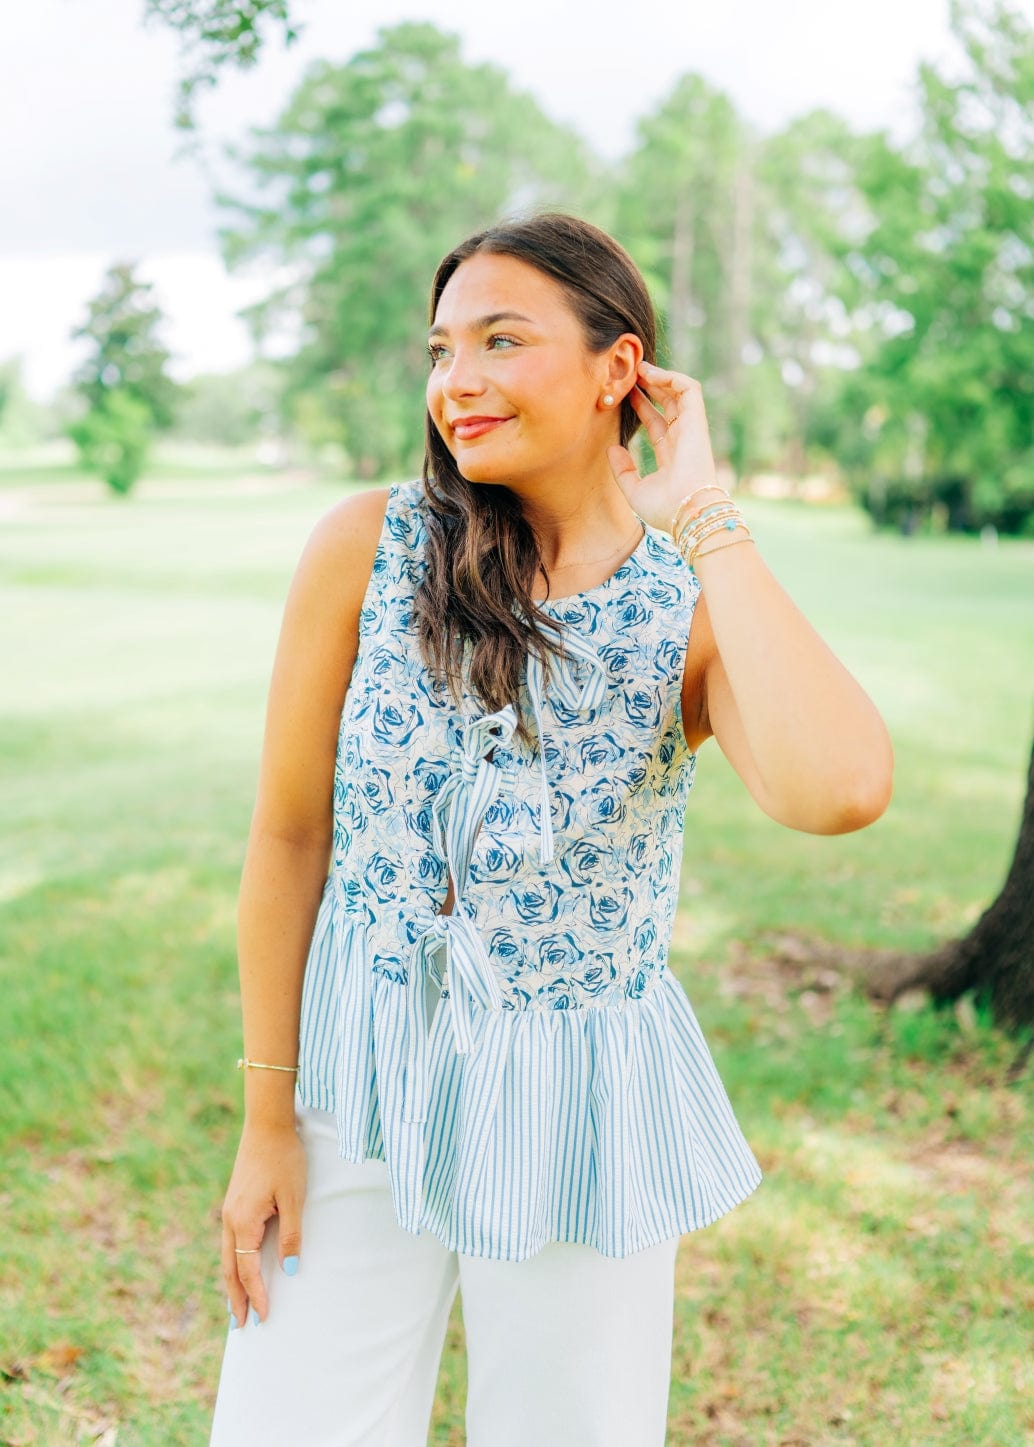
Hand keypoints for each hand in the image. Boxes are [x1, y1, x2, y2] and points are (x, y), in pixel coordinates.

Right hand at [220, 1120, 305, 1328]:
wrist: (267, 1124)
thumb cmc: (285, 1159)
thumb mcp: (294, 1198)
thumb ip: (291, 1236)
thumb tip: (289, 1272)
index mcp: (243, 1221)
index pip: (248, 1270)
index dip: (257, 1295)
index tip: (265, 1318)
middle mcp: (230, 1219)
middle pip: (230, 1269)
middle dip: (236, 1298)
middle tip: (240, 1327)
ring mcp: (229, 1210)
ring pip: (227, 1256)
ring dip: (232, 1282)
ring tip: (236, 1306)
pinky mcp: (233, 1202)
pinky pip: (230, 1241)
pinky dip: (233, 1262)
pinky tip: (239, 1267)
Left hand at [607, 361, 720, 533]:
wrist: (686, 511)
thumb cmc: (664, 508)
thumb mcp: (634, 489)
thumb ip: (623, 469)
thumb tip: (612, 448)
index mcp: (670, 455)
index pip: (656, 423)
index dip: (640, 406)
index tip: (624, 394)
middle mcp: (682, 439)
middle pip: (667, 404)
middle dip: (649, 386)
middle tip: (629, 373)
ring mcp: (690, 429)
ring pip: (679, 393)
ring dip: (660, 377)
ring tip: (639, 367)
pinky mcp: (697, 420)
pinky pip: (689, 389)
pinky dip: (672, 377)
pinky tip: (651, 373)